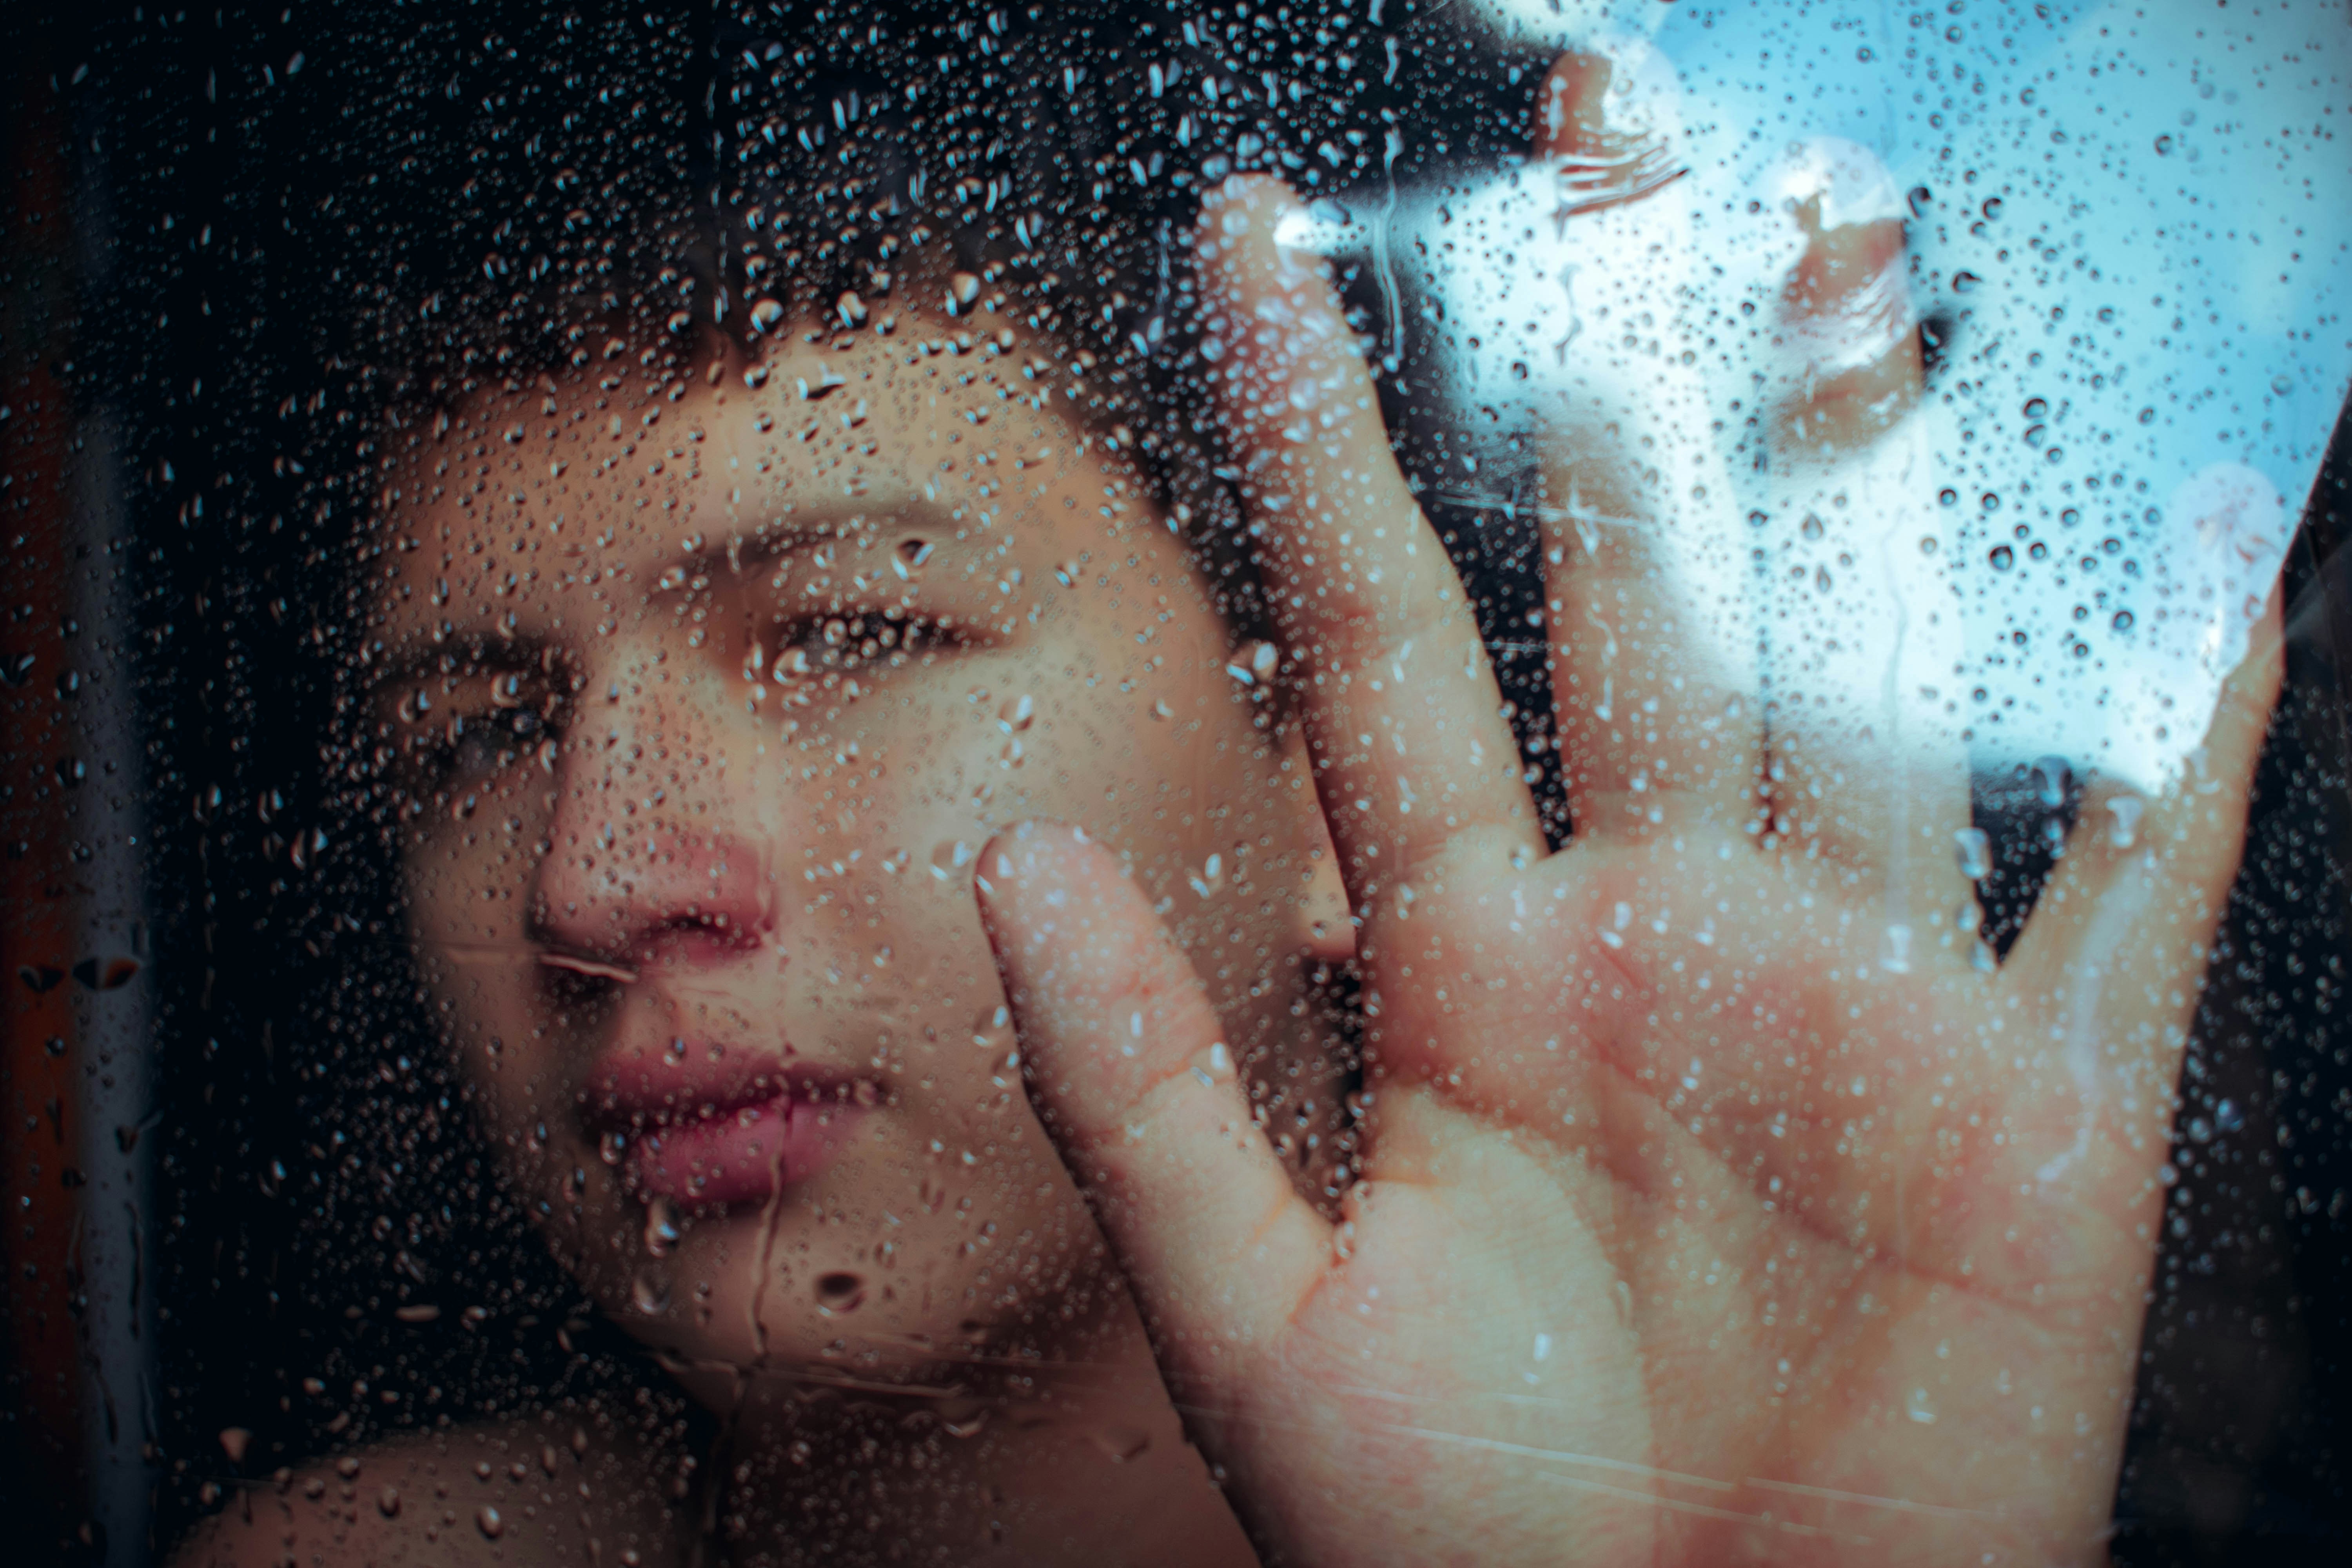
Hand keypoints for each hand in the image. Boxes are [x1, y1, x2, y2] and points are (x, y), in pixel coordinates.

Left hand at [976, 56, 2283, 1567]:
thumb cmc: (1460, 1554)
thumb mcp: (1260, 1330)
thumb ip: (1143, 1094)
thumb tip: (1007, 871)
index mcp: (1485, 971)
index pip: (1386, 639)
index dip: (1319, 444)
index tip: (1250, 261)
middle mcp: (1671, 935)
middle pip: (1642, 594)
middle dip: (1625, 377)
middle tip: (1608, 153)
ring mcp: (1863, 997)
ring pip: (1867, 670)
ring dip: (1870, 473)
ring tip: (1847, 252)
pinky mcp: (2041, 1101)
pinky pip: (2128, 881)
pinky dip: (2178, 734)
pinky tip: (2197, 570)